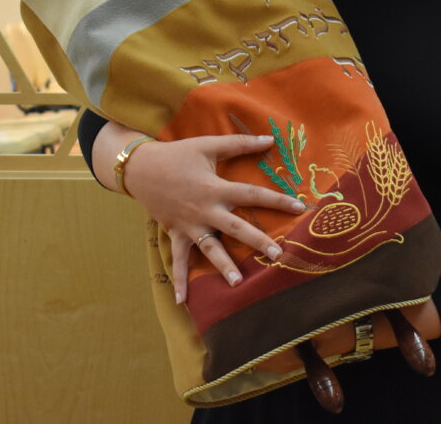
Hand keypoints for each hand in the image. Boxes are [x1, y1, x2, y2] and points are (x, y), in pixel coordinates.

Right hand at [122, 133, 307, 303]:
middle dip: (257, 241)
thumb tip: (270, 139)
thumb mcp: (208, 145)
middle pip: (236, 227)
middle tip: (277, 255)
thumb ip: (239, 143)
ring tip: (238, 283)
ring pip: (209, 248)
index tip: (300, 207)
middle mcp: (205, 210)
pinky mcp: (175, 233)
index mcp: (215, 188)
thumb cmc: (177, 154)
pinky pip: (178, 259)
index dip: (276, 199)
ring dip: (223, 265)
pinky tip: (182, 301)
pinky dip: (179, 280)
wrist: (140, 168)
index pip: (252, 194)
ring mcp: (189, 225)